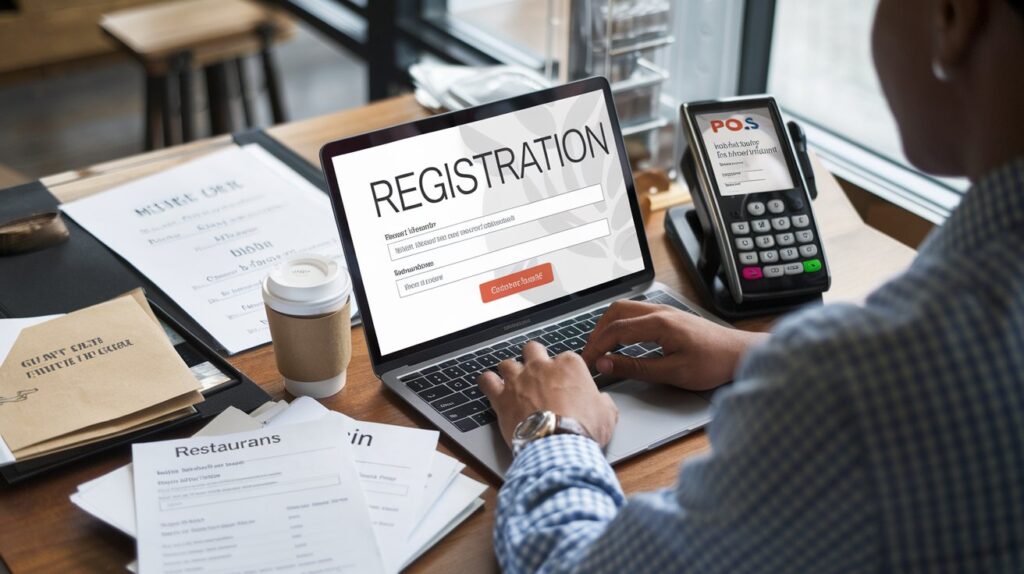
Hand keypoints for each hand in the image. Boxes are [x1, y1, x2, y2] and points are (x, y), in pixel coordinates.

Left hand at [478, 342, 617, 447]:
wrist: (558, 446)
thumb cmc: (582, 430)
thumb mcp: (607, 415)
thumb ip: (603, 402)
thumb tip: (604, 402)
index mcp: (569, 366)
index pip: (565, 358)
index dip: (564, 371)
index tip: (565, 382)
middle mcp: (542, 367)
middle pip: (533, 349)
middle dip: (533, 358)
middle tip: (536, 373)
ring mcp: (519, 379)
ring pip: (508, 362)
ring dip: (509, 371)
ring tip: (512, 382)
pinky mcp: (501, 396)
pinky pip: (486, 380)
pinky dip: (487, 383)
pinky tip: (490, 386)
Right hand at [580, 300, 767, 390]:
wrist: (741, 354)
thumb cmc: (713, 363)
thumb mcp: (672, 372)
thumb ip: (636, 367)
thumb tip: (607, 363)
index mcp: (659, 323)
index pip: (615, 331)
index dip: (596, 347)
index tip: (587, 363)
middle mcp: (660, 311)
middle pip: (615, 312)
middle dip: (597, 333)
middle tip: (589, 354)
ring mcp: (665, 311)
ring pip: (625, 309)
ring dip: (608, 326)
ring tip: (600, 347)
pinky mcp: (670, 316)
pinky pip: (636, 313)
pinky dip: (621, 324)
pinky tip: (621, 339)